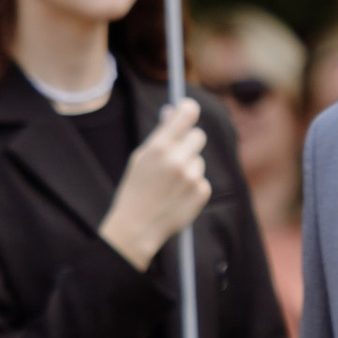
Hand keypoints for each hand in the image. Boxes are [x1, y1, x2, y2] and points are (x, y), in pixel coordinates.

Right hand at [102, 96, 211, 270]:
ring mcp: (192, 177)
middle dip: (189, 142)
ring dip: (189, 168)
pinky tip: (176, 197)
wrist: (137, 227)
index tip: (187, 112)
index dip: (189, 110)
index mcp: (159, 147)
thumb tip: (173, 110)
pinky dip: (193, 186)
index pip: (187, 113)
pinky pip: (202, 180)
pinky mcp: (202, 192)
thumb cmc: (135, 189)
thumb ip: (160, 135)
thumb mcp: (141, 158)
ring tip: (170, 184)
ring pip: (199, 160)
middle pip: (198, 136)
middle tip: (177, 154)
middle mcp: (178, 160)